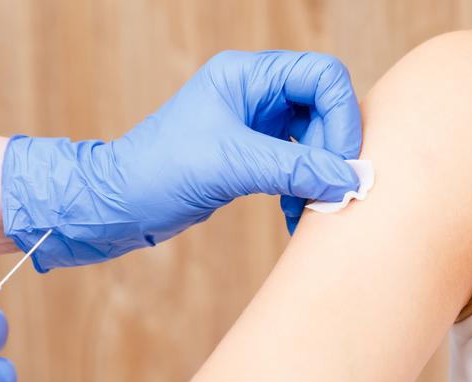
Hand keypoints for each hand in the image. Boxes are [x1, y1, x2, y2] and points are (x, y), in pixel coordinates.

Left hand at [2, 50, 361, 270]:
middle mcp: (254, 93)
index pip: (322, 76)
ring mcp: (253, 124)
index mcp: (247, 76)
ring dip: (317, 177)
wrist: (121, 202)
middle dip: (331, 153)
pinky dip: (299, 189)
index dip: (343, 117)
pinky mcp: (249, 154)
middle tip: (331, 194)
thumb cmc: (159, 171)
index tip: (343, 163)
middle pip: (323, 110)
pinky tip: (291, 216)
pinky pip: (293, 165)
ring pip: (311, 141)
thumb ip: (294, 168)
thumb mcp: (231, 165)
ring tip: (309, 211)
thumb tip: (349, 180)